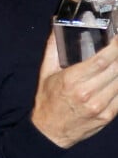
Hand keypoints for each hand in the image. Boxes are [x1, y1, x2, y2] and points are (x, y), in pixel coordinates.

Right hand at [31, 32, 117, 147]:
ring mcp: (99, 106)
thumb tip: (56, 27)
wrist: (50, 130)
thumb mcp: (46, 72)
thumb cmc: (48, 98)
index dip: (114, 48)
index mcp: (71, 80)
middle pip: (115, 70)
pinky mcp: (107, 116)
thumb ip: (53, 49)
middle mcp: (87, 93)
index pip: (100, 61)